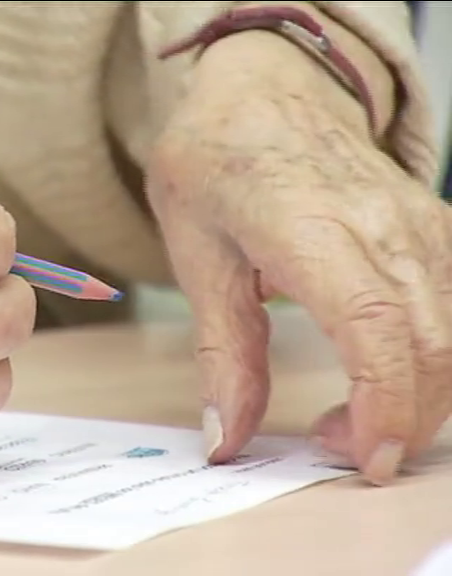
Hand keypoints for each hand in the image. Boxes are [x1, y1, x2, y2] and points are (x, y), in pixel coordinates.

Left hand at [147, 35, 450, 484]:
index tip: (362, 458)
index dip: (383, 403)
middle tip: (341, 450)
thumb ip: (221, 353)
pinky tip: (391, 378)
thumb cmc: (217, 165)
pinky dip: (438, 360)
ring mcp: (420, 221)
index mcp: (307, 224)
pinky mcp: (438, 227)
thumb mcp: (195, 255)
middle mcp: (380, 221)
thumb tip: (226, 441)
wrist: (263, 91)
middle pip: (432, 341)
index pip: (374, 325)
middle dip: (402, 419)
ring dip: (423, 397)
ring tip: (355, 418)